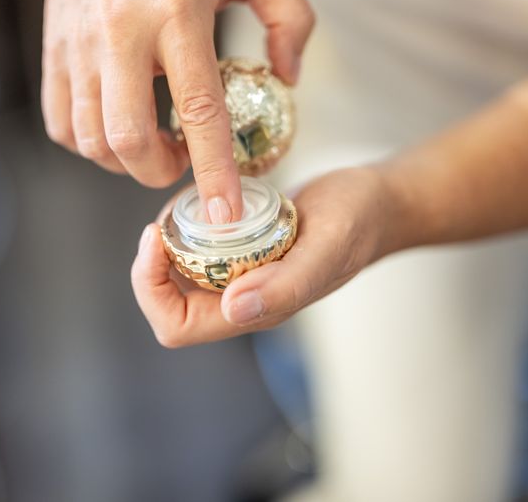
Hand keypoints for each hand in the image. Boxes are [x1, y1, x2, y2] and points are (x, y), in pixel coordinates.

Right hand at [42, 0, 312, 221]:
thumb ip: (287, 18)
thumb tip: (286, 77)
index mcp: (176, 10)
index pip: (198, 109)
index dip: (213, 170)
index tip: (223, 213)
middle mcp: (119, 32)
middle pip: (126, 139)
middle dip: (156, 172)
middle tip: (179, 163)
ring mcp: (78, 45)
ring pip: (90, 139)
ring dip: (125, 161)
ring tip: (151, 142)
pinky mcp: (54, 52)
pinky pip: (61, 123)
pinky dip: (89, 143)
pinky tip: (116, 126)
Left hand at [131, 167, 402, 346]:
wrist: (377, 201)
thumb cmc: (357, 223)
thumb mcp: (327, 249)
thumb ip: (287, 286)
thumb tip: (234, 310)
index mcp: (254, 311)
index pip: (176, 327)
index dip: (152, 291)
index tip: (156, 241)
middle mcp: (240, 298)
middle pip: (168, 303)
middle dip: (150, 266)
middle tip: (159, 223)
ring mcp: (239, 275)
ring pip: (177, 275)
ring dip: (165, 246)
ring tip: (174, 209)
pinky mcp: (241, 251)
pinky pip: (196, 249)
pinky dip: (183, 228)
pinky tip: (192, 201)